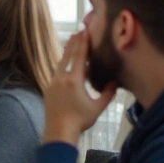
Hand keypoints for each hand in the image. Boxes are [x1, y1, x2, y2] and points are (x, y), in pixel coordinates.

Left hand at [43, 29, 117, 144]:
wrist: (58, 131)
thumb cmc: (80, 120)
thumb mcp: (97, 107)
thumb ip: (107, 93)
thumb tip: (115, 82)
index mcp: (74, 80)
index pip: (79, 57)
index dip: (83, 43)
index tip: (85, 31)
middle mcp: (61, 78)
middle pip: (68, 56)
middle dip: (74, 43)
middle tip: (78, 31)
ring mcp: (53, 83)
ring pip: (61, 63)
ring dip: (67, 52)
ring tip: (72, 42)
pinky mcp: (49, 89)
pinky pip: (57, 72)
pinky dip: (63, 65)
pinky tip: (66, 64)